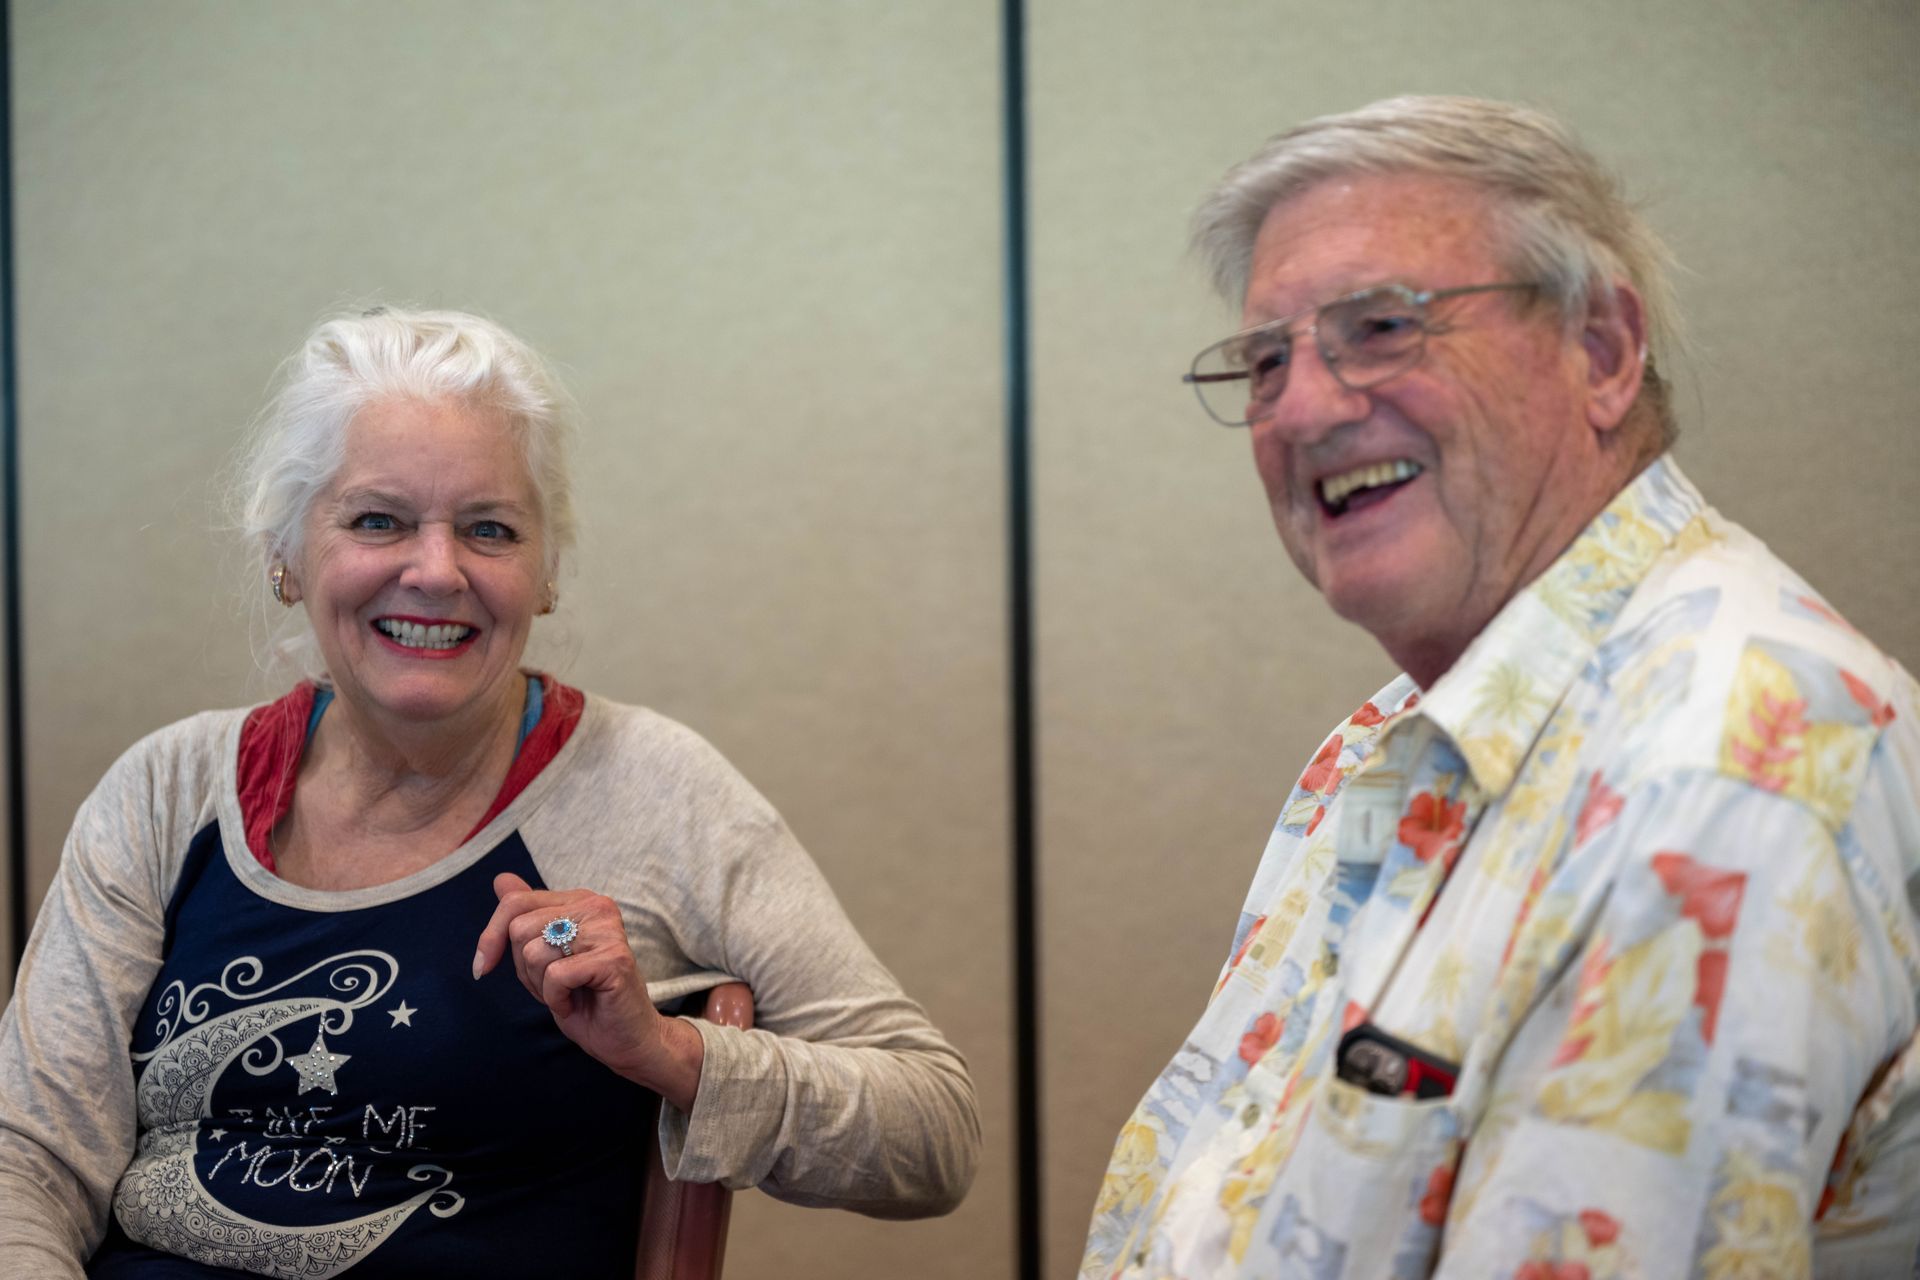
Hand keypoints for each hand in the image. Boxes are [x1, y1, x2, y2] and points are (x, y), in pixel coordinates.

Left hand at [472, 872, 704, 1109]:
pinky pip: (555, 976)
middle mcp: (596, 906)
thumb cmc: (585, 998)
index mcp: (579, 900)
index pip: (515, 902)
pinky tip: (575, 1005)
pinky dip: (556, 1000)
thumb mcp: (545, 955)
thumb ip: (526, 916)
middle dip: (523, 969)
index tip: (484, 967)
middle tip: (553, 986)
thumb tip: (500, 878)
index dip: (490, 937)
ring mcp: (607, 930)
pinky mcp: (613, 958)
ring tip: (567, 994)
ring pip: (534, 953)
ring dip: (541, 987)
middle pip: (520, 928)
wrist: (626, 1038)